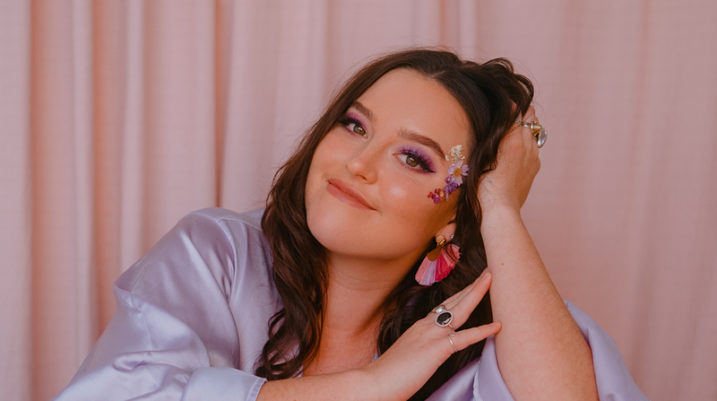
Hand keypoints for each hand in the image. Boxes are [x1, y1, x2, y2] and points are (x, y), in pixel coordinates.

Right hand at [360, 271, 499, 400]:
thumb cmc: (389, 375)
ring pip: (460, 310)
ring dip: (477, 293)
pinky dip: (482, 331)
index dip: (459, 295)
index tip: (471, 285)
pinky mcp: (436, 350)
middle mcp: (426, 326)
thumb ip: (420, 350)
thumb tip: (427, 355)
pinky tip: (497, 325)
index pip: (444, 306)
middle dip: (471, 286)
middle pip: (453, 301)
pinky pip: (464, 338)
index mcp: (419, 327)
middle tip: (487, 272)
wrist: (374, 382)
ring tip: (491, 280)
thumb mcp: (408, 355)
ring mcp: (431, 335)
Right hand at [477, 106, 541, 213]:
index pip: (519, 110)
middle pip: (531, 118)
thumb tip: (505, 112)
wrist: (499, 209)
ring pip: (534, 133)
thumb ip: (496, 131)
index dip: (513, 106)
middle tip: (508, 115)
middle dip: (521, 115)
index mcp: (514, 138)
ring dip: (525, 130)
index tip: (503, 104)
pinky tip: (513, 153)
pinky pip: (534, 149)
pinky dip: (526, 145)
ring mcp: (534, 157)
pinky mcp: (534, 168)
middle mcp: (528, 145)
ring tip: (511, 134)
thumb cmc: (483, 183)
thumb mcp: (484, 153)